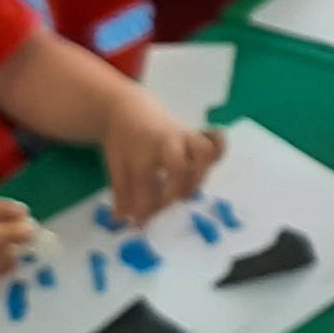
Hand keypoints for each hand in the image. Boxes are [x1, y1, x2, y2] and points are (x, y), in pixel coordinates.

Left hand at [100, 90, 225, 226]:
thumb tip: (122, 222)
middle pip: (181, 169)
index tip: (140, 224)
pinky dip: (218, 153)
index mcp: (142, 151)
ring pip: (204, 153)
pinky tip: (205, 167)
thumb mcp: (115, 167)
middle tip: (163, 203)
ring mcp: (185, 137)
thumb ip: (122, 195)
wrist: (129, 108)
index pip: (147, 187)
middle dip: (174, 193)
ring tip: (185, 189)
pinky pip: (217, 141)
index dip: (144, 210)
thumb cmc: (122, 141)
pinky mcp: (197, 135)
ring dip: (199, 177)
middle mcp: (168, 143)